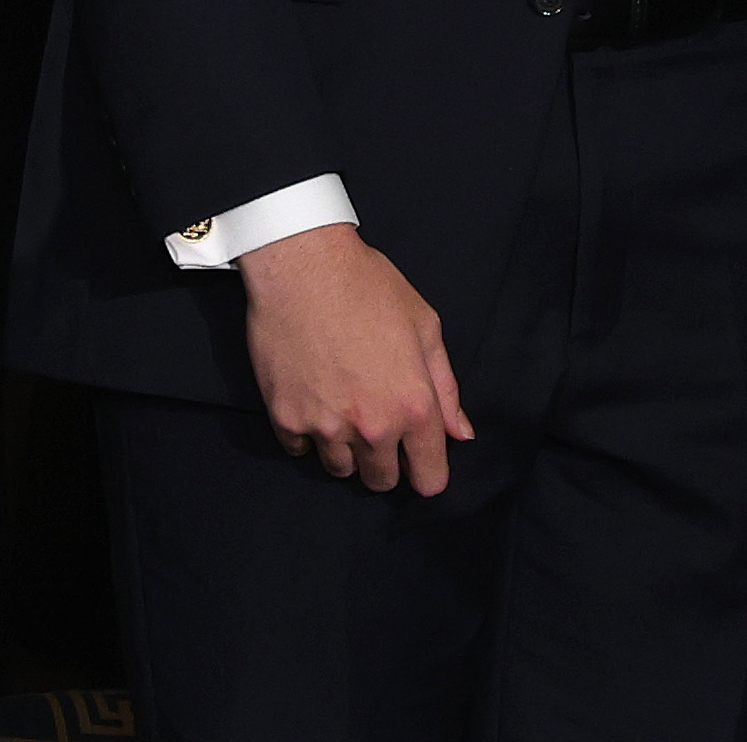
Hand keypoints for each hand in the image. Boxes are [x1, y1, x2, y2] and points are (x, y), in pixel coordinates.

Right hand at [239, 223, 473, 493]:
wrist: (303, 266)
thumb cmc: (369, 287)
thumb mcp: (424, 326)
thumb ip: (445, 387)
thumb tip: (460, 433)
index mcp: (414, 406)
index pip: (429, 479)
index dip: (427, 471)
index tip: (417, 458)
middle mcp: (372, 426)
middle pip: (380, 481)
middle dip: (383, 459)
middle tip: (375, 420)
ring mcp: (325, 427)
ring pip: (339, 469)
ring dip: (344, 448)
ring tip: (341, 404)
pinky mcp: (285, 419)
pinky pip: (300, 450)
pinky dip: (306, 432)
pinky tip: (312, 396)